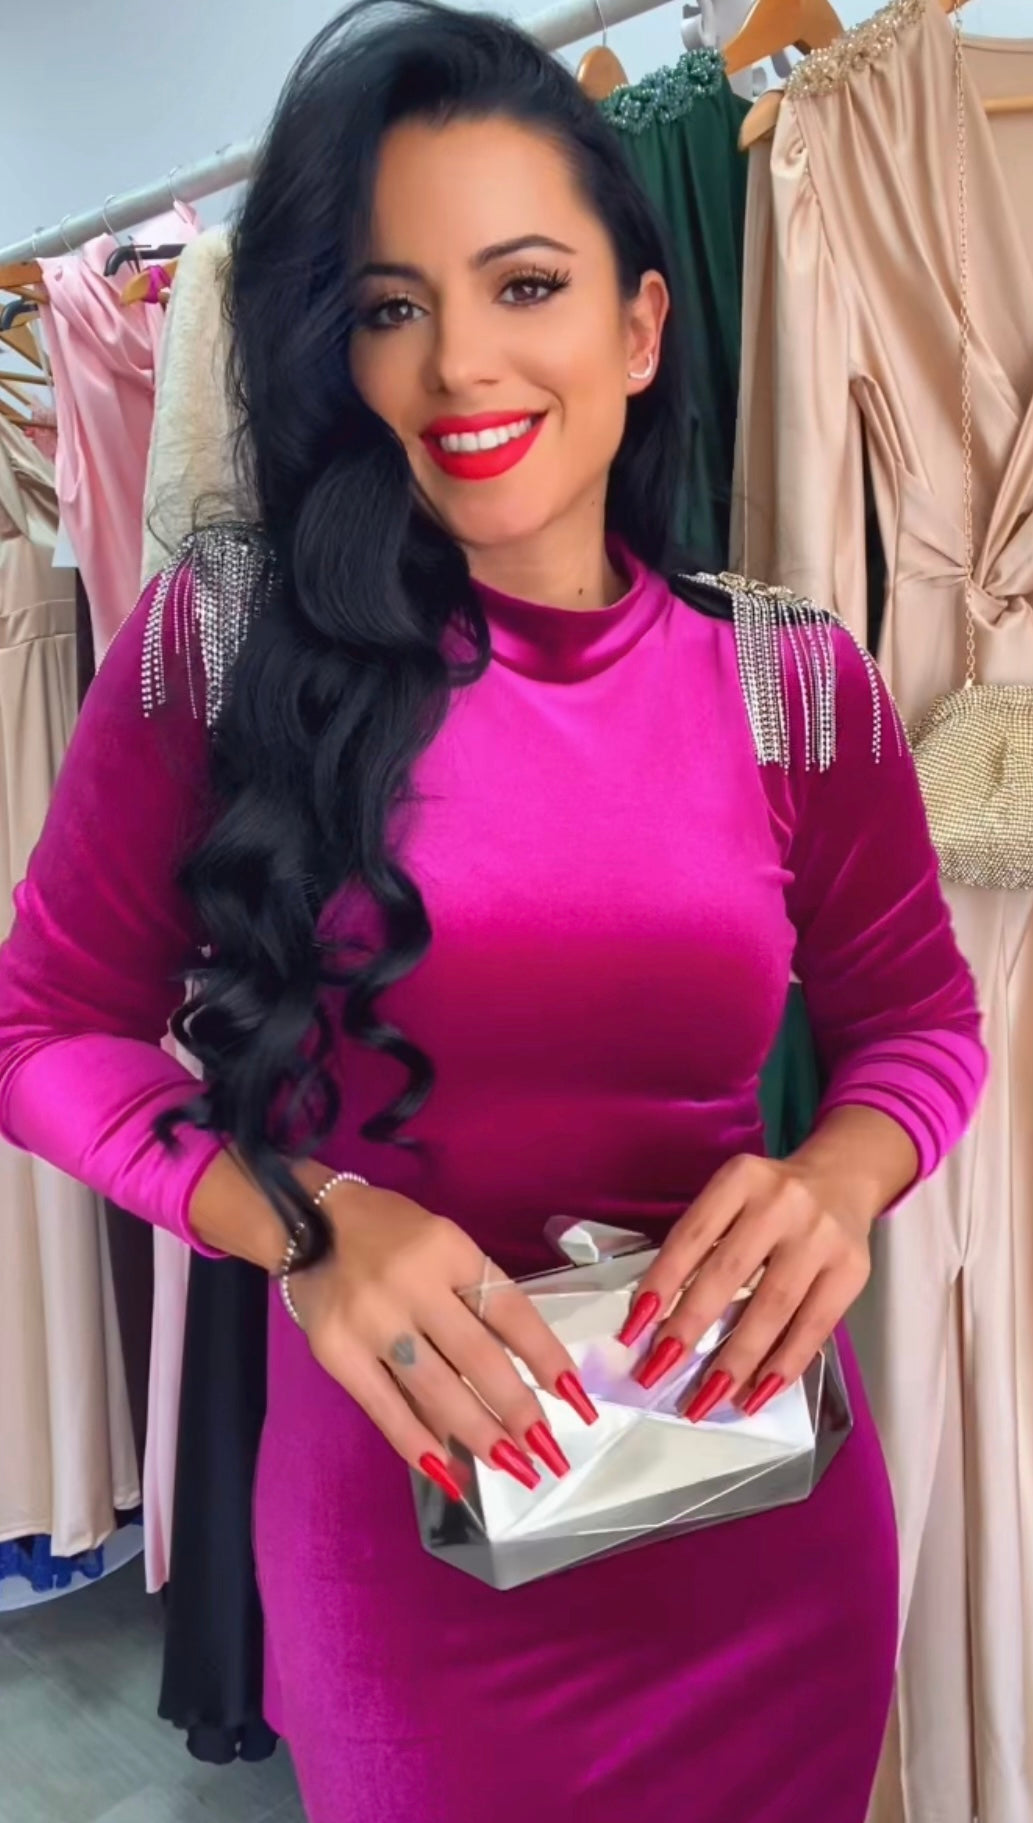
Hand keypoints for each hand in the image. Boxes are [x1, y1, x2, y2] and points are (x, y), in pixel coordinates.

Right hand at [287, 1181, 597, 1499]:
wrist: (303, 1218)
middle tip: (551, 1454)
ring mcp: (371, 1319)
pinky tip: (446, 1472)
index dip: (547, 1357)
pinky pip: (384, 1407)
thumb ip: (471, 1302)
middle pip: (478, 1357)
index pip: (510, 1310)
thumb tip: (510, 1382)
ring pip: (436, 1389)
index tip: (577, 1400)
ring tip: (514, 1467)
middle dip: (519, 1410)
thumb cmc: (389, 1233)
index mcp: (450, 1249)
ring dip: (478, 1434)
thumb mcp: (443, 1246)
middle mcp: (414, 1283)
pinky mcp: (335, 1351)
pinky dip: (416, 1443)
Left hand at [617, 1154, 871, 1420]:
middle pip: (728, 1274)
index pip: (691, 1236)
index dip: (660, 1284)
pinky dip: (783, 1365)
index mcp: (740, 1179)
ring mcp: (821, 1237)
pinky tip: (756, 1394)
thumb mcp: (732, 1198)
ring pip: (772, 1308)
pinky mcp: (852, 1270)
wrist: (842, 1179)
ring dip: (736, 1361)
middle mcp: (782, 1203)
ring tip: (706, 1399)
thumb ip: (701, 1242)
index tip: (633, 1331)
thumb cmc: (770, 1200)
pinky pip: (814, 1327)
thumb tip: (657, 1317)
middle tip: (658, 1372)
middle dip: (690, 1329)